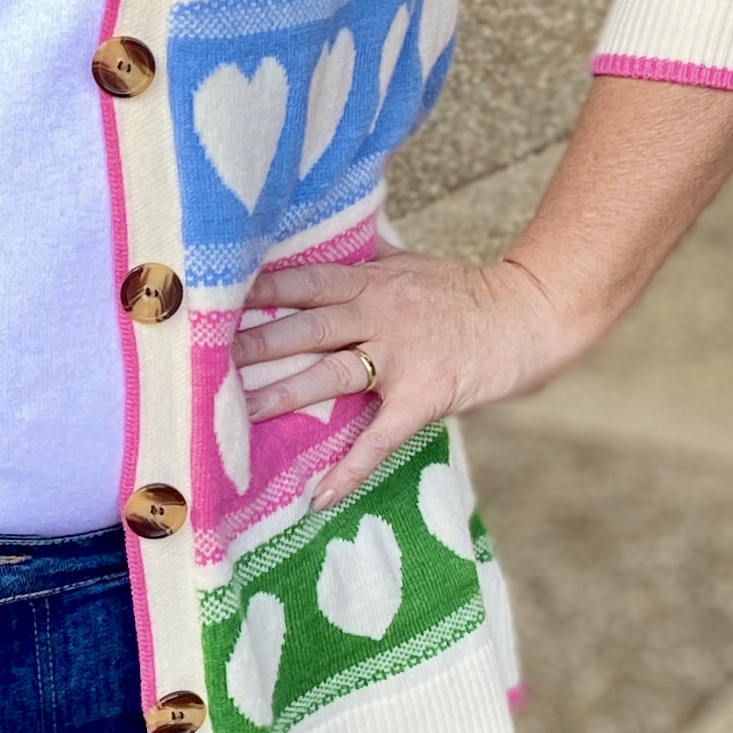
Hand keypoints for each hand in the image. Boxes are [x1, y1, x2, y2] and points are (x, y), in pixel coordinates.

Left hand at [231, 248, 579, 509]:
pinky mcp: (424, 396)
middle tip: (204, 360)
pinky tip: (320, 494)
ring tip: (238, 415)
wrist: (529, 316)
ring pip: (330, 375)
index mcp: (372, 281)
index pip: (303, 282)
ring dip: (283, 396)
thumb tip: (322, 238)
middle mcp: (380, 314)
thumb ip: (366, 258)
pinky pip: (380, 437)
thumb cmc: (466, 292)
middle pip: (305, 328)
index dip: (257, 291)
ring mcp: (402, 356)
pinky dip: (350, 468)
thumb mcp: (411, 263)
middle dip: (254, 345)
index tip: (213, 298)